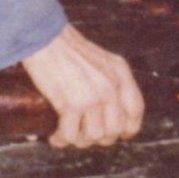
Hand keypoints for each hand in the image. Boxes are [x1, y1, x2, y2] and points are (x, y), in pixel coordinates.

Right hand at [21, 23, 144, 148]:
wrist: (43, 36)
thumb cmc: (65, 46)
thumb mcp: (99, 58)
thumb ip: (107, 79)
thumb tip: (103, 110)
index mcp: (120, 72)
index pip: (135, 110)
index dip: (128, 128)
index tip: (118, 135)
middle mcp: (111, 86)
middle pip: (115, 129)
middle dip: (99, 138)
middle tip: (84, 135)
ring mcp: (93, 96)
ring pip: (93, 136)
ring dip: (79, 141)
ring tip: (68, 136)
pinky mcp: (72, 104)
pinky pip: (70, 134)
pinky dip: (62, 139)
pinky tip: (55, 137)